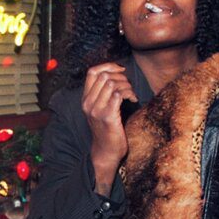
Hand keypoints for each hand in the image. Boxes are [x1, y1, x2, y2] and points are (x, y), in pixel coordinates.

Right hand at [82, 63, 137, 194]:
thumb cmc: (106, 130)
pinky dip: (128, 94)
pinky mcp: (108, 117)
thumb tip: (116, 73)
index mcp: (85, 99)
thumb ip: (102, 93)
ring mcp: (97, 110)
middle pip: (104, 76)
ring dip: (126, 86)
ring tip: (131, 94)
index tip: (121, 70)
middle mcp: (88, 103)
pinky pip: (118, 95)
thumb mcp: (99, 109)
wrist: (105, 152)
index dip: (108, 66)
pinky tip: (133, 100)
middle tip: (129, 87)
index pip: (92, 72)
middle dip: (121, 77)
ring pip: (112, 83)